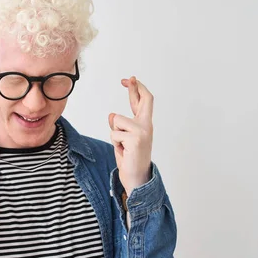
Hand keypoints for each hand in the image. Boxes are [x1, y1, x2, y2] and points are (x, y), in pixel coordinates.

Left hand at [108, 76, 153, 195]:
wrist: (136, 178)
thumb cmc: (129, 159)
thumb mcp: (121, 139)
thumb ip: (119, 126)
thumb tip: (111, 115)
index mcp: (144, 125)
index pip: (143, 102)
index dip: (136, 90)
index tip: (130, 80)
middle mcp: (146, 126)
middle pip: (144, 101)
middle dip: (134, 88)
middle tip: (127, 79)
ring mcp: (142, 132)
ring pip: (117, 120)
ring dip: (114, 134)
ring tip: (122, 146)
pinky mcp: (136, 139)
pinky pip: (114, 133)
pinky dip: (115, 143)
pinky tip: (123, 151)